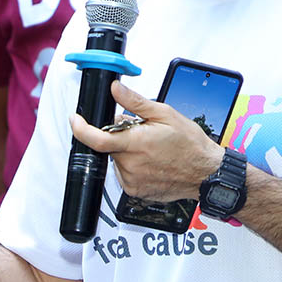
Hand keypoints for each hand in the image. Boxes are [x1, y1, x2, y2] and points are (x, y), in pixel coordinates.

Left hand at [69, 81, 223, 201]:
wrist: (206, 173)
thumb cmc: (190, 145)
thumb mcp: (165, 114)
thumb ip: (135, 102)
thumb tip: (115, 89)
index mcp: (135, 143)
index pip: (96, 138)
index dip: (80, 128)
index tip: (75, 120)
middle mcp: (131, 165)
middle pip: (109, 146)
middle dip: (119, 136)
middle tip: (140, 132)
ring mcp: (133, 181)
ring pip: (117, 160)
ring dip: (126, 152)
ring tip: (150, 149)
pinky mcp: (136, 192)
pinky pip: (125, 174)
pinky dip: (132, 165)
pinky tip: (151, 162)